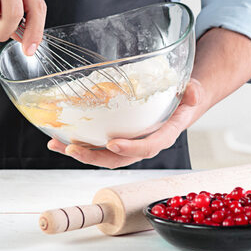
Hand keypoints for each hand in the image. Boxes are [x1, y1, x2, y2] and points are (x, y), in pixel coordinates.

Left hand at [48, 79, 208, 167]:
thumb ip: (192, 93)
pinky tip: (58, 140)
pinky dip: (77, 145)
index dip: (131, 148)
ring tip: (58, 145)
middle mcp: (144, 144)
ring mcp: (128, 144)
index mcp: (163, 135)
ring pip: (103, 156)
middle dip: (94, 157)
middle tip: (74, 150)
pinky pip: (97, 146)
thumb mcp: (192, 92)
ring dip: (79, 153)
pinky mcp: (116, 140)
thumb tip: (192, 93)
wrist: (178, 104)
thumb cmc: (183, 98)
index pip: (148, 147)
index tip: (113, 144)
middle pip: (118, 158)